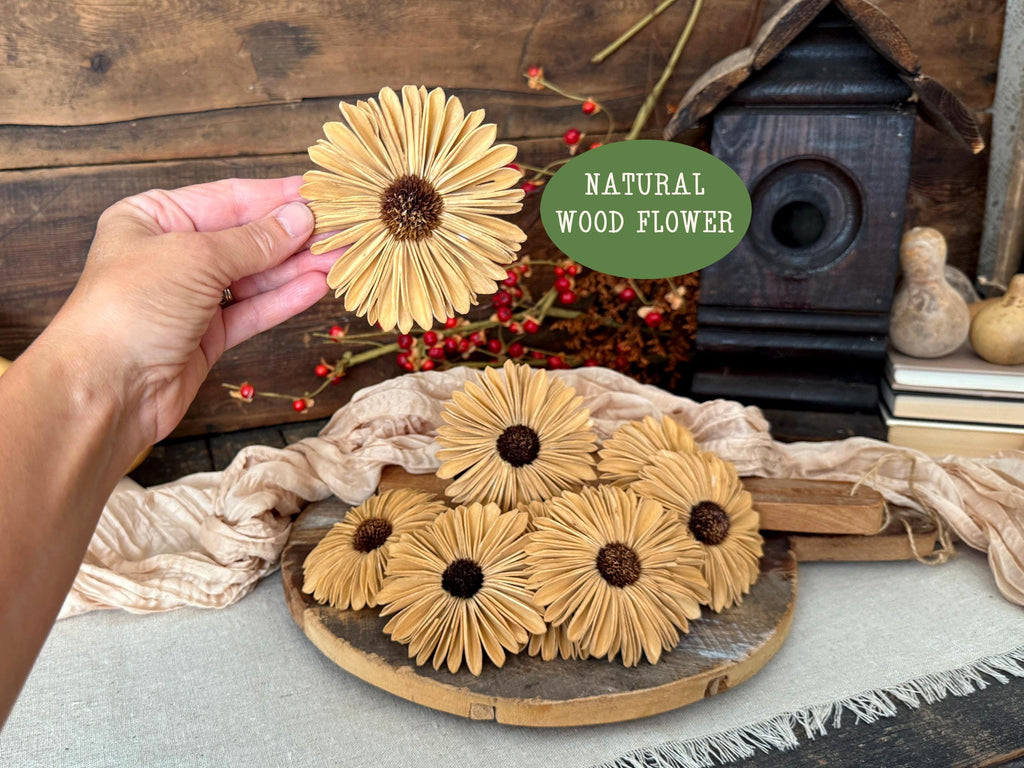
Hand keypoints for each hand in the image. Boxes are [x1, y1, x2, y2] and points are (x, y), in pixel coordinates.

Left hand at [46, 176, 331, 447]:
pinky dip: (283, 299)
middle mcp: (171, 253)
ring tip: (342, 257)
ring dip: (297, 267)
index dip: (276, 196)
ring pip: (254, 276)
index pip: (227, 199)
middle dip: (294, 235)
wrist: (106, 390)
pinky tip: (316, 286)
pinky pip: (252, 310)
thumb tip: (301, 217)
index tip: (321, 193)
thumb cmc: (131, 308)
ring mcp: (190, 297)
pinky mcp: (206, 336)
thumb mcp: (196, 258)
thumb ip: (253, 240)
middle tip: (343, 229)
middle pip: (245, 238)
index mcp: (153, 217)